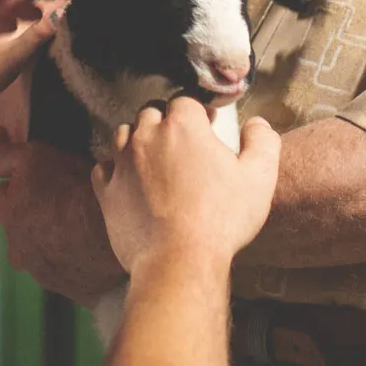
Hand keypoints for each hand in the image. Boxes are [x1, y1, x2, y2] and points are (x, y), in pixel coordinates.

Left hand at [0, 130, 126, 303]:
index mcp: (7, 219)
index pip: (2, 195)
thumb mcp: (33, 156)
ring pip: (45, 251)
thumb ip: (3, 157)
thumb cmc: (69, 188)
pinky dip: (79, 257)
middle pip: (22, 227)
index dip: (19, 181)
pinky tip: (95, 244)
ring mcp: (47, 276)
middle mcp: (20, 253)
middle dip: (35, 213)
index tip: (38, 174)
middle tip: (64, 197)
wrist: (111, 228)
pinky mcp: (75, 291)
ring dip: (57, 238)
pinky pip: (72, 270)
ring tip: (83, 222)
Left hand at [91, 99, 280, 273]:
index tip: (208, 127)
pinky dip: (114, 169)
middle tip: (184, 147)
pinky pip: (104, 167)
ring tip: (156, 161)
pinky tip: (129, 181)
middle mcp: (147, 136)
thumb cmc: (221, 220)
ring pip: (124, 134)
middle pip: (152, 114)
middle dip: (167, 123)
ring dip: (139, 141)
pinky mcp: (107, 191)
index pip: (185, 102)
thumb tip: (257, 124)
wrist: (179, 262)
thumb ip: (262, 143)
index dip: (198, 113)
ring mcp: (122, 163)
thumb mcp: (258, 179)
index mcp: (183, 126)